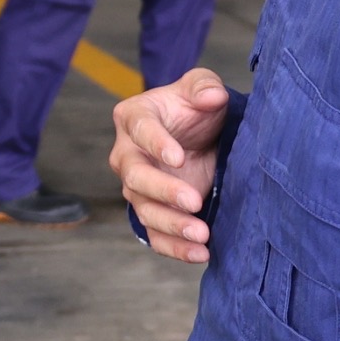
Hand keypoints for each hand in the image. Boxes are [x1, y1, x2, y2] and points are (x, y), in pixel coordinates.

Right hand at [109, 68, 232, 262]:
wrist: (200, 137)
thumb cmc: (195, 108)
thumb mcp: (202, 86)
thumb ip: (204, 86)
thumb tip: (212, 96)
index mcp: (134, 117)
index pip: (140, 130)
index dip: (156, 143)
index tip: (179, 157)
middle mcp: (127, 154)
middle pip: (135, 176)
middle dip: (163, 190)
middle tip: (193, 200)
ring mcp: (137, 187)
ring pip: (144, 210)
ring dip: (172, 224)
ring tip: (202, 234)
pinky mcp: (152, 211)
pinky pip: (155, 235)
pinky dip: (174, 248)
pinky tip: (199, 254)